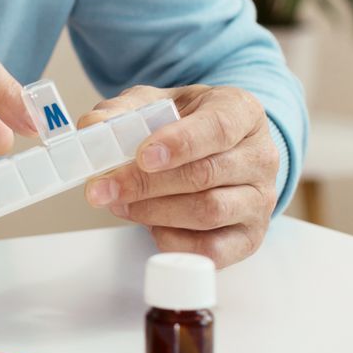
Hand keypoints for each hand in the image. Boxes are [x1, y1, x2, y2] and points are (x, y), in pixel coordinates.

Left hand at [79, 84, 278, 266]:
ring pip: (208, 212)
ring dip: (153, 211)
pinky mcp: (250, 236)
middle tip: (103, 187)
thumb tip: (91, 127)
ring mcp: (260, 199)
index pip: (217, 128)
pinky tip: (149, 224)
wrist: (217, 148)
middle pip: (205, 175)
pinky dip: (173, 240)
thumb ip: (124, 110)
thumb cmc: (187, 122)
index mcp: (242, 112)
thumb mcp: (157, 103)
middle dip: (146, 184)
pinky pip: (212, 249)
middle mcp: (260, 156)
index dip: (179, 143)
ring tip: (119, 203)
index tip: (141, 155)